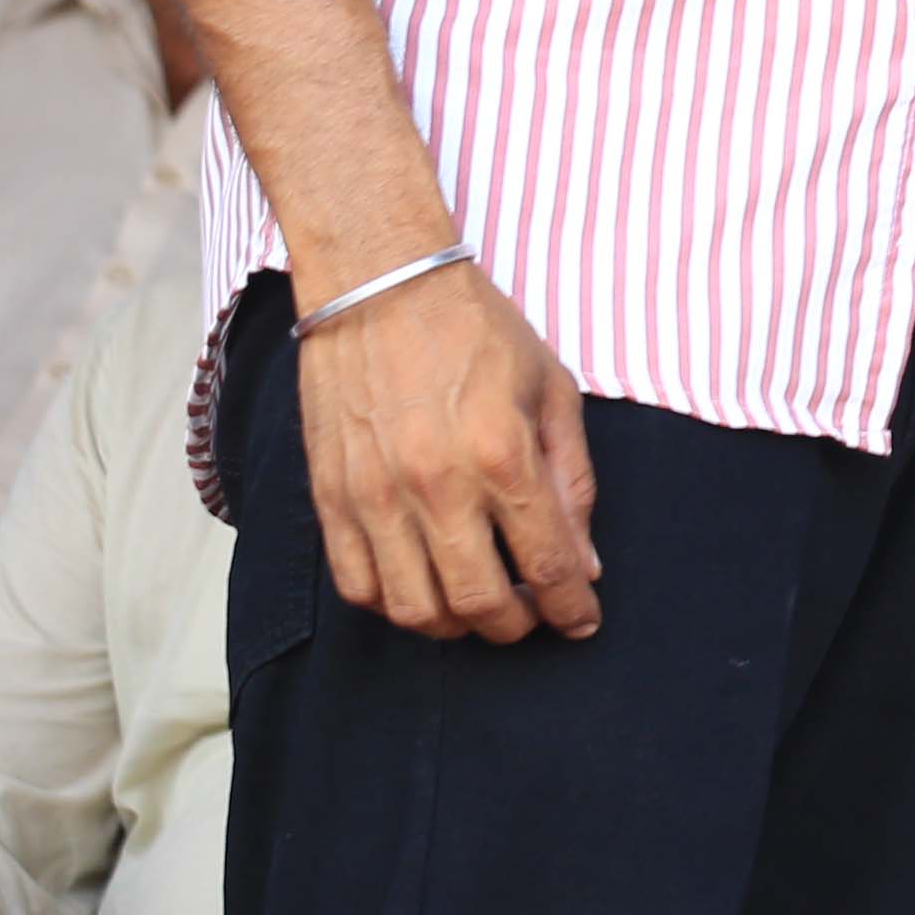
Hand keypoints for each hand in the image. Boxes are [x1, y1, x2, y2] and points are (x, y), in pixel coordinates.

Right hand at [296, 260, 601, 643]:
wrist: (379, 287)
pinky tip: (425, 588)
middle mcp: (435, 486)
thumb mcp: (551, 390)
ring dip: (456, 627)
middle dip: (518, 627)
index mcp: (501, 455)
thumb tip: (584, 562)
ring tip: (483, 607)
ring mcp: (374, 497)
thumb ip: (571, 480)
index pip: (546, 563)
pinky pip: (357, 585)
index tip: (583, 620)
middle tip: (535, 617)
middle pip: (479, 603)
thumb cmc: (476, 330)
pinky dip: (394, 605)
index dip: (570, 607)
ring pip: (413, 609)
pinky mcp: (330, 498)